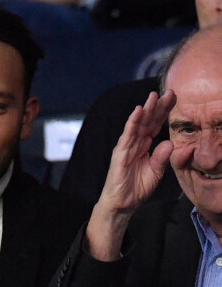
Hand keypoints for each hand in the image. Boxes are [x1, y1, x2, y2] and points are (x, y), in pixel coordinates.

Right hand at [99, 90, 175, 213]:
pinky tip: (138, 111)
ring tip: (153, 96)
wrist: (122, 204)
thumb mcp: (155, 172)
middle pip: (148, 121)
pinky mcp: (120, 153)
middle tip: (169, 92)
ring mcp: (127, 146)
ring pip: (137, 125)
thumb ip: (161, 157)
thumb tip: (170, 142)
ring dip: (145, 110)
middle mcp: (135, 143)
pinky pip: (127, 136)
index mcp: (145, 146)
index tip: (174, 99)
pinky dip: (132, 123)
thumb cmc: (136, 188)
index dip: (164, 112)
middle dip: (158, 107)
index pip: (156, 125)